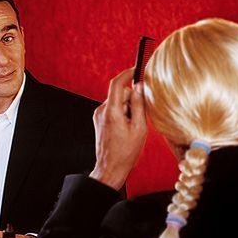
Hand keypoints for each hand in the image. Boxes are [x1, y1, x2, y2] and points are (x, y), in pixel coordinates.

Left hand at [90, 68, 146, 190]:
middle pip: (120, 94)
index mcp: (112, 111)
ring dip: (127, 109)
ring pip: (117, 102)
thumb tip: (139, 87)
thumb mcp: (139, 128)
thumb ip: (139, 105)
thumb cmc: (125, 152)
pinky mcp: (99, 120)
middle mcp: (102, 111)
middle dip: (132, 100)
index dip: (127, 74)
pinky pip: (113, 109)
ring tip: (131, 128)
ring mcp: (99, 115)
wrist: (110, 168)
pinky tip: (125, 129)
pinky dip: (122, 114)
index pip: (117, 84)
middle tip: (138, 118)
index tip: (136, 69)